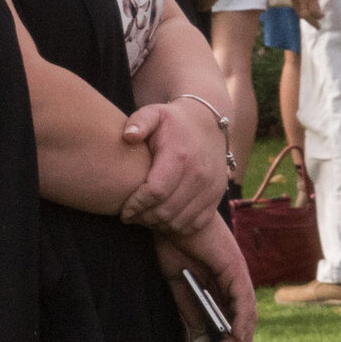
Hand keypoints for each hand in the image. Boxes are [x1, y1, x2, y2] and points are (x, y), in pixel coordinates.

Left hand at [119, 94, 230, 236]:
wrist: (207, 123)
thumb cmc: (173, 122)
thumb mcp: (154, 113)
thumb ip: (139, 122)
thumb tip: (128, 136)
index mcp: (180, 156)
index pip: (155, 192)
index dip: (136, 205)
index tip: (123, 210)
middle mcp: (198, 175)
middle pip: (166, 211)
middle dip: (143, 218)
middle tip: (130, 217)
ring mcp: (210, 188)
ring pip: (179, 222)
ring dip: (158, 225)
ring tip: (144, 218)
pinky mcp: (216, 197)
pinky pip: (195, 224)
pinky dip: (177, 228)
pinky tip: (163, 219)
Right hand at [158, 220, 256, 341]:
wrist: (170, 219)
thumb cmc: (173, 241)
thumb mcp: (178, 279)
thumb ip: (188, 304)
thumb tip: (198, 329)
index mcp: (220, 276)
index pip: (233, 309)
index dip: (235, 331)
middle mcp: (233, 275)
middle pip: (245, 313)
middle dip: (243, 338)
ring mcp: (237, 272)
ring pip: (247, 310)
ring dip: (240, 334)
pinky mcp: (236, 268)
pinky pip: (243, 300)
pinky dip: (241, 320)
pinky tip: (236, 336)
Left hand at [288, 0, 329, 20]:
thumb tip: (306, 2)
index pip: (296, 9)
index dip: (303, 15)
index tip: (309, 18)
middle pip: (301, 14)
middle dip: (309, 21)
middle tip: (316, 26)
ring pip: (307, 15)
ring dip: (314, 21)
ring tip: (319, 24)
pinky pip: (314, 10)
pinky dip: (318, 15)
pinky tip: (322, 15)